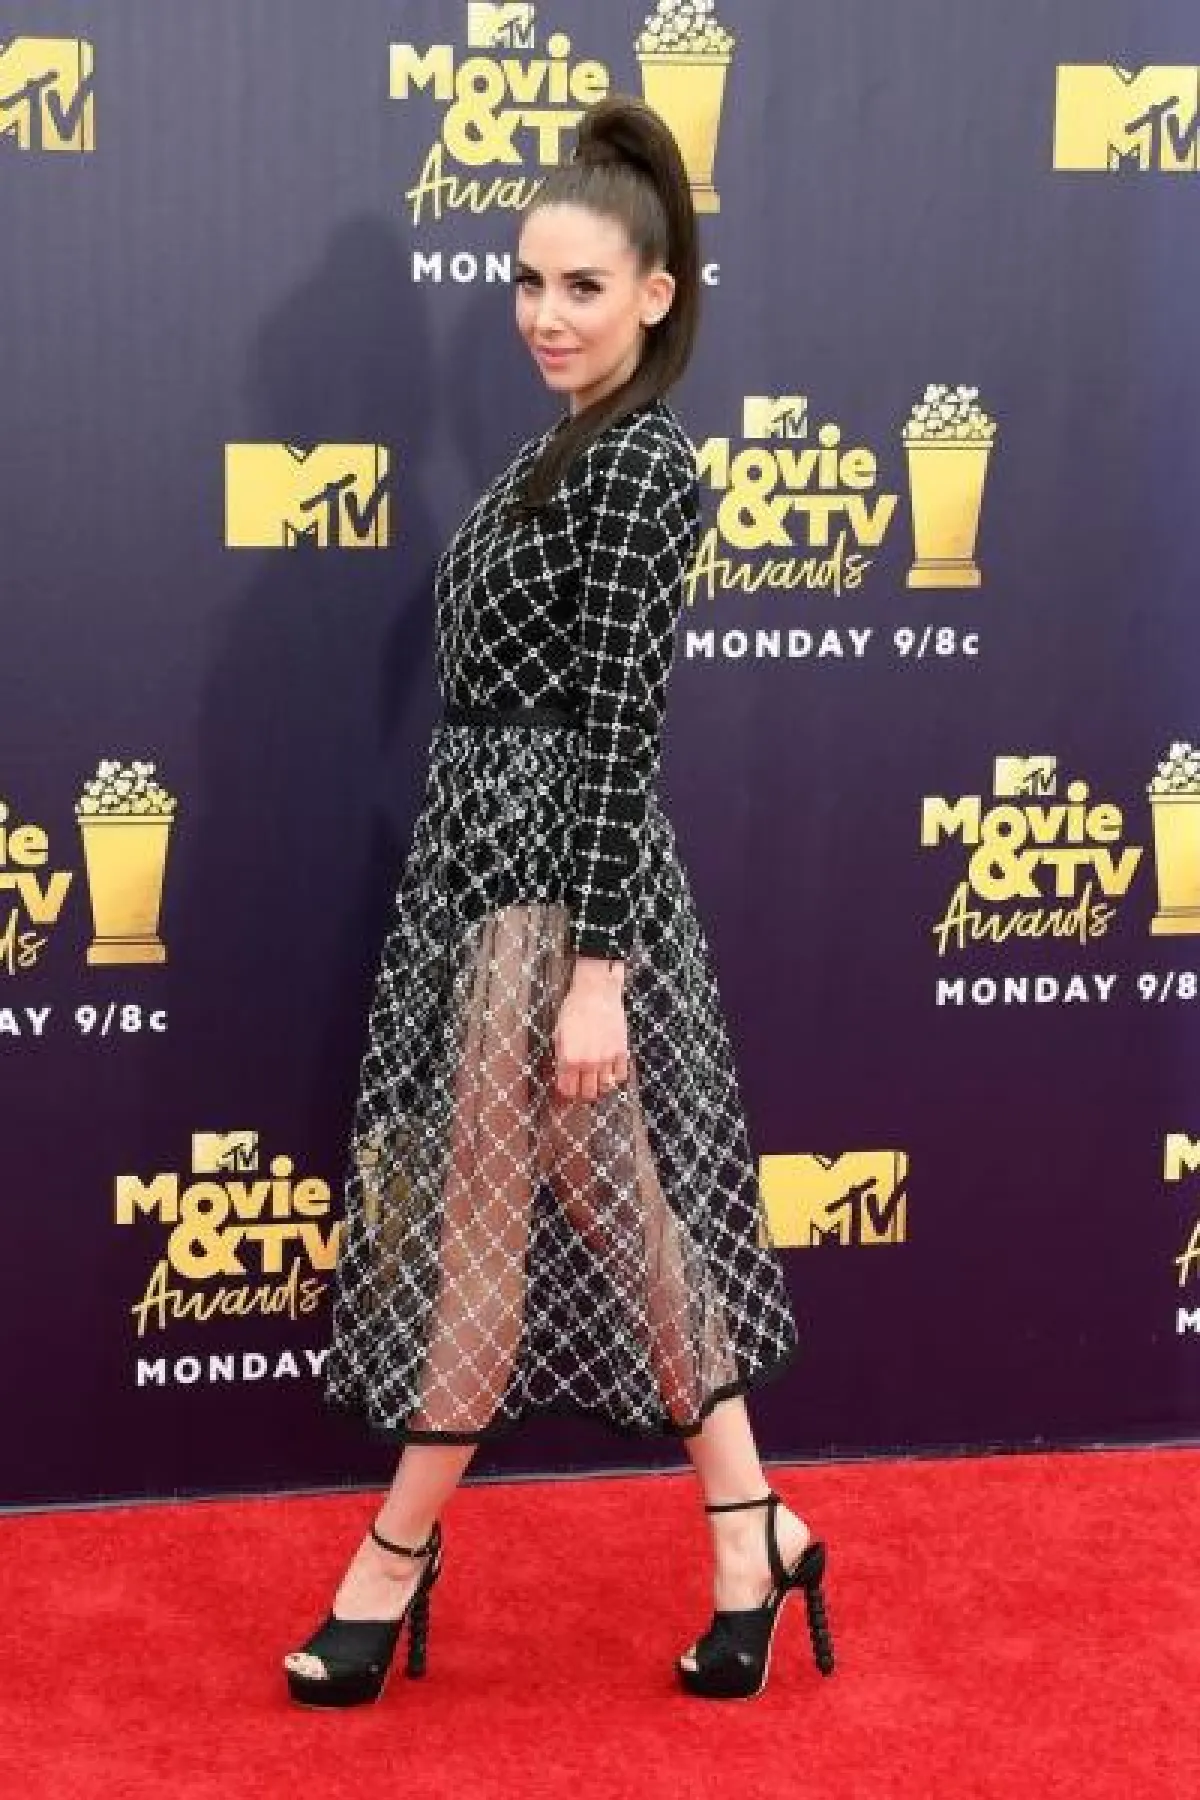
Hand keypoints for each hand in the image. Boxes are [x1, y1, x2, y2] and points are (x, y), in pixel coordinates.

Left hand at [553, 956, 629, 1101]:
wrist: (596, 993)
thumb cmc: (574, 1009)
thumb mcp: (558, 1033)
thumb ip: (561, 1056)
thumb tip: (563, 1072)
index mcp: (569, 1059)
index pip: (567, 1089)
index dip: (567, 1091)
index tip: (568, 1088)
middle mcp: (589, 1062)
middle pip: (588, 1093)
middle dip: (583, 1092)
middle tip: (582, 1086)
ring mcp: (607, 1058)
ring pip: (605, 1087)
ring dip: (599, 1086)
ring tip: (596, 1080)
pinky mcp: (621, 1052)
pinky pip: (620, 1075)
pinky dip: (615, 1077)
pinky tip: (609, 1071)